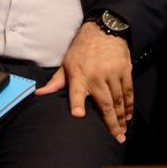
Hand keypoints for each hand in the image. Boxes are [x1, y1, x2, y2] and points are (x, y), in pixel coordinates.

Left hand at [36, 22, 132, 142]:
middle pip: (105, 103)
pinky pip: (128, 90)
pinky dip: (129, 104)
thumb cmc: (81, 50)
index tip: (78, 115)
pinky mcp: (124, 70)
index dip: (77, 104)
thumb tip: (37, 94)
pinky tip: (128, 115)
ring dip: (121, 117)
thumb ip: (55, 82)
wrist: (102, 30)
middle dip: (111, 123)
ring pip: (118, 100)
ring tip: (122, 131)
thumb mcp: (66, 64)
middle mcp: (96, 75)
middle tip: (116, 137)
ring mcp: (112, 73)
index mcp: (79, 75)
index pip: (76, 92)